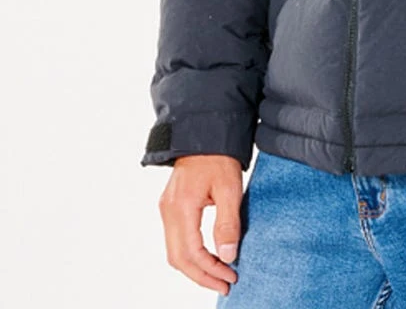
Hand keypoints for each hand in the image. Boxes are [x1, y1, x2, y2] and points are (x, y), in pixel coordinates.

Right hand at [158, 153, 242, 295]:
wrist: (205, 130)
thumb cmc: (218, 156)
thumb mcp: (229, 188)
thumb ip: (227, 223)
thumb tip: (227, 255)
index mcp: (181, 208)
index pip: (191, 253)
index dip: (210, 270)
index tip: (229, 277)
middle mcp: (168, 211)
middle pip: (178, 259)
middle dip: (201, 276)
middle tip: (224, 284)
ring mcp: (167, 209)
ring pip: (175, 252)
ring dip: (195, 267)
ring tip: (218, 274)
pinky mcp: (171, 206)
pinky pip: (176, 239)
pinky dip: (190, 254)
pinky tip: (207, 257)